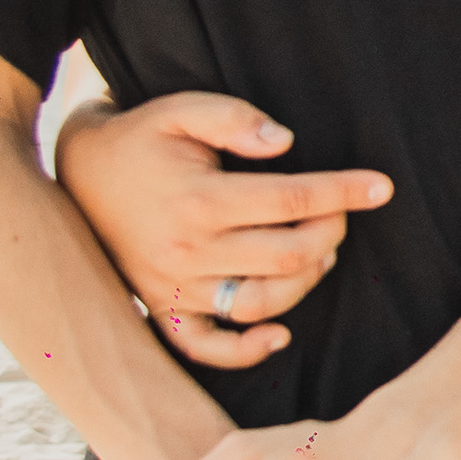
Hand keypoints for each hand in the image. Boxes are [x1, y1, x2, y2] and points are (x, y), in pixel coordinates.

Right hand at [54, 90, 392, 369]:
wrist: (78, 175)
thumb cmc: (143, 138)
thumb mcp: (182, 109)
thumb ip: (235, 118)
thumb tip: (285, 143)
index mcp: (200, 201)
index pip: (293, 199)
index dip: (345, 192)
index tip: (382, 187)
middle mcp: (187, 252)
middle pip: (288, 256)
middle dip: (331, 233)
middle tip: (339, 212)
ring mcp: (172, 288)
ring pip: (259, 304)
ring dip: (305, 283)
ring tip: (319, 252)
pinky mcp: (160, 309)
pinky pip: (204, 348)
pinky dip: (245, 350)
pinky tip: (279, 332)